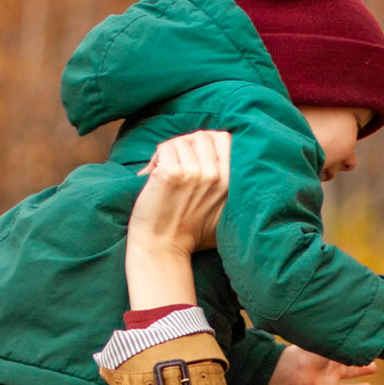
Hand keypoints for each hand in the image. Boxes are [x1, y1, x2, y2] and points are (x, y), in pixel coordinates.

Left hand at [129, 129, 231, 257]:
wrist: (162, 248)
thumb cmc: (189, 233)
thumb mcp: (223, 210)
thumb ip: (228, 184)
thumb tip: (226, 157)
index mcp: (230, 182)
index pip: (224, 138)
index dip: (207, 141)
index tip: (195, 154)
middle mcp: (214, 175)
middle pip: (200, 136)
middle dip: (185, 145)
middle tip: (175, 164)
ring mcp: (193, 173)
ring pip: (180, 141)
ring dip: (168, 154)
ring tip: (163, 174)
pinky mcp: (171, 173)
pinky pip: (163, 148)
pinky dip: (155, 159)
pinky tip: (153, 177)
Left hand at [268, 346, 377, 384]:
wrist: (294, 369)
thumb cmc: (312, 353)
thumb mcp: (334, 345)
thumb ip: (351, 345)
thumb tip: (367, 343)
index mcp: (330, 358)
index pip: (347, 357)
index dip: (358, 356)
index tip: (371, 353)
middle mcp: (329, 372)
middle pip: (348, 372)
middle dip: (361, 370)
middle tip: (373, 367)